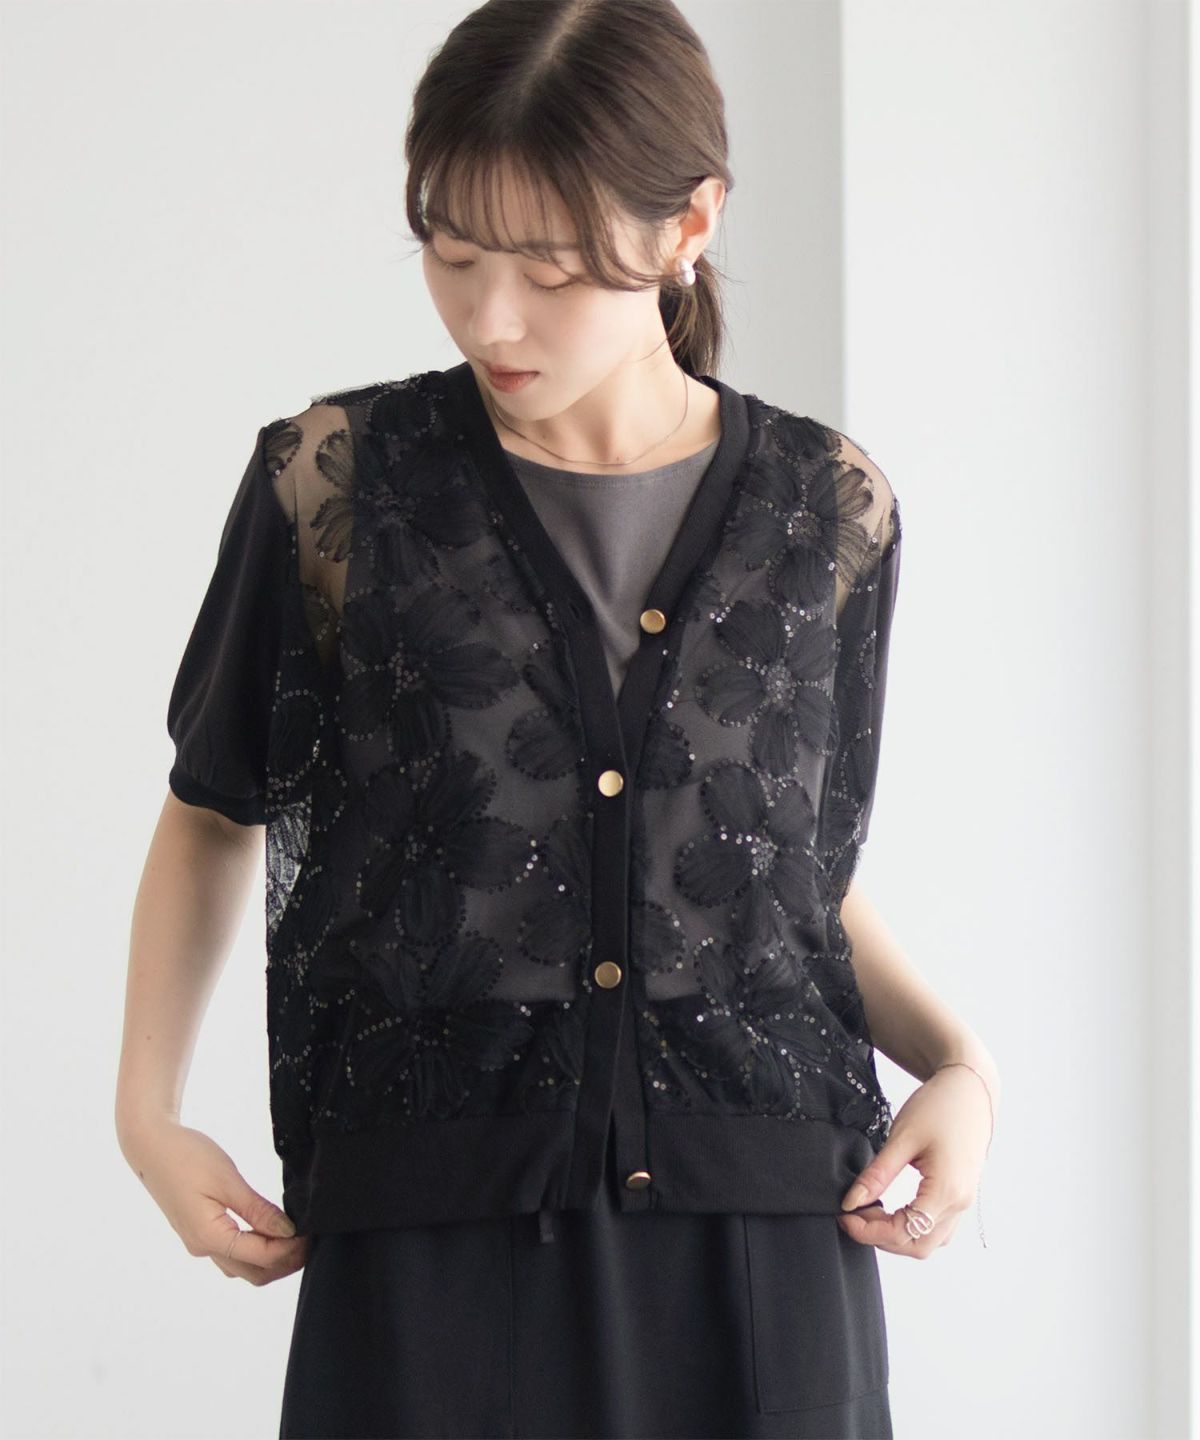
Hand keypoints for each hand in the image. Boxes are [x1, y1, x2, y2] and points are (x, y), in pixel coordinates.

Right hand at [119, 1115, 309, 1283]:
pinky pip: (233, 1254)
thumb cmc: (187, 1156)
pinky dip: (257, 1250)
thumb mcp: (228, 1180)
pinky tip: (272, 1231)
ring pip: (243, 1267)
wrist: (150, 1146)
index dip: (292, 1249)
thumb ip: (258, 1210)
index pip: (262, 1257)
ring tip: (297, 1236)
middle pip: (254, 1273)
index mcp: (209, 1238)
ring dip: (272, 1260)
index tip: (313, 1233)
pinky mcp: (199, 1233)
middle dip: (286, 1262)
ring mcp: (199, 1244)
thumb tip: (289, 1231)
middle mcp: (202, 1249)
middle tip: (311, 1239)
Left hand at [836, 1064, 993, 1257]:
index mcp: (946, 1190)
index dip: (870, 1231)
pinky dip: (912, 1227)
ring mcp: (963, 1202)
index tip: (845, 1217)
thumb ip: (876, 1175)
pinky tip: (891, 1209)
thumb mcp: (901, 1138)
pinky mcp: (960, 1196)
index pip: (904, 1232)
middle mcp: (959, 1203)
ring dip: (897, 1235)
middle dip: (881, 1237)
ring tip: (870, 1210)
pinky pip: (937, 1228)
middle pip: (917, 1246)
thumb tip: (851, 1203)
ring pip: (928, 1241)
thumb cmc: (939, 1107)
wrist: (969, 1090)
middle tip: (854, 1215)